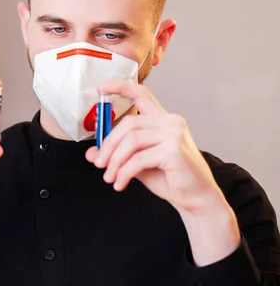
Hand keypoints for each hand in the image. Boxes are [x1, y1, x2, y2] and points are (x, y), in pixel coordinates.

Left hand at [85, 80, 239, 265]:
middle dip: (109, 145)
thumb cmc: (170, 178)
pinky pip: (138, 159)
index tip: (100, 89)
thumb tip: (91, 153)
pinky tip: (120, 183)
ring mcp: (174, 134)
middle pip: (128, 124)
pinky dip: (125, 172)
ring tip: (110, 178)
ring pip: (131, 141)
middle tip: (99, 163)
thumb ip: (117, 155)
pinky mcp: (173, 150)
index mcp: (163, 119)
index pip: (141, 94)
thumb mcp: (137, 163)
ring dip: (115, 162)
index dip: (120, 87)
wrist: (196, 199)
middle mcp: (171, 122)